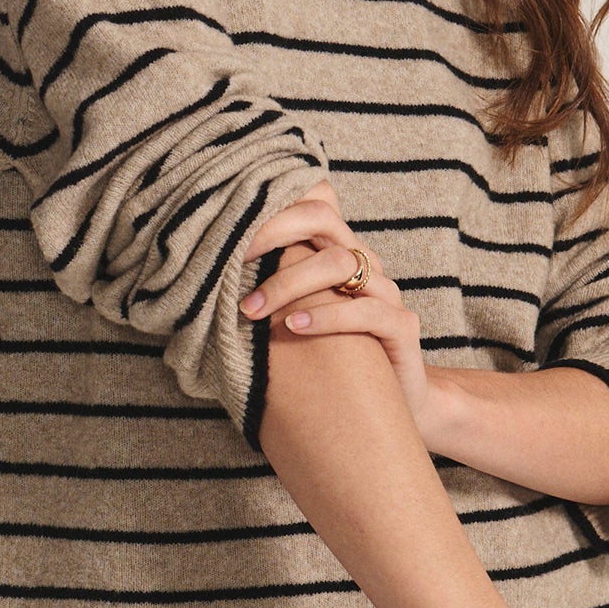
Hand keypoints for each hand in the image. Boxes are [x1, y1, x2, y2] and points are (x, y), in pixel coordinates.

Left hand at [240, 182, 436, 431]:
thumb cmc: (334, 359)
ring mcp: (386, 292)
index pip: (313, 203)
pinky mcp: (402, 326)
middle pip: (322, 221)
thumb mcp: (297, 318)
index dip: (275, 204)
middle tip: (234, 259)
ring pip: (339, 263)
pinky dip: (326, 317)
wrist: (393, 405)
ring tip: (251, 309)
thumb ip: (271, 293)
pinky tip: (293, 327)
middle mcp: (365, 263)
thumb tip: (206, 284)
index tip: (231, 226)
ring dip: (288, 283)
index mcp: (339, 253)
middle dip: (272, 233)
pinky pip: (366, 310)